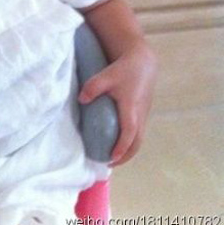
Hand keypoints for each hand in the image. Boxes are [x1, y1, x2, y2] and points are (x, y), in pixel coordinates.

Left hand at [78, 39, 157, 165]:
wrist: (143, 62)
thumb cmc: (124, 69)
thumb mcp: (106, 75)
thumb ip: (93, 87)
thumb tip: (81, 100)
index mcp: (132, 108)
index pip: (129, 133)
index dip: (121, 147)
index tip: (111, 158)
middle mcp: (140, 115)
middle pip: (137, 143)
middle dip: (125, 156)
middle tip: (109, 163)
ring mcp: (144, 115)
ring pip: (139, 139)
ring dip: (128, 150)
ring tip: (112, 156)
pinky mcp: (143, 113)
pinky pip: (139, 133)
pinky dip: (130, 142)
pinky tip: (118, 142)